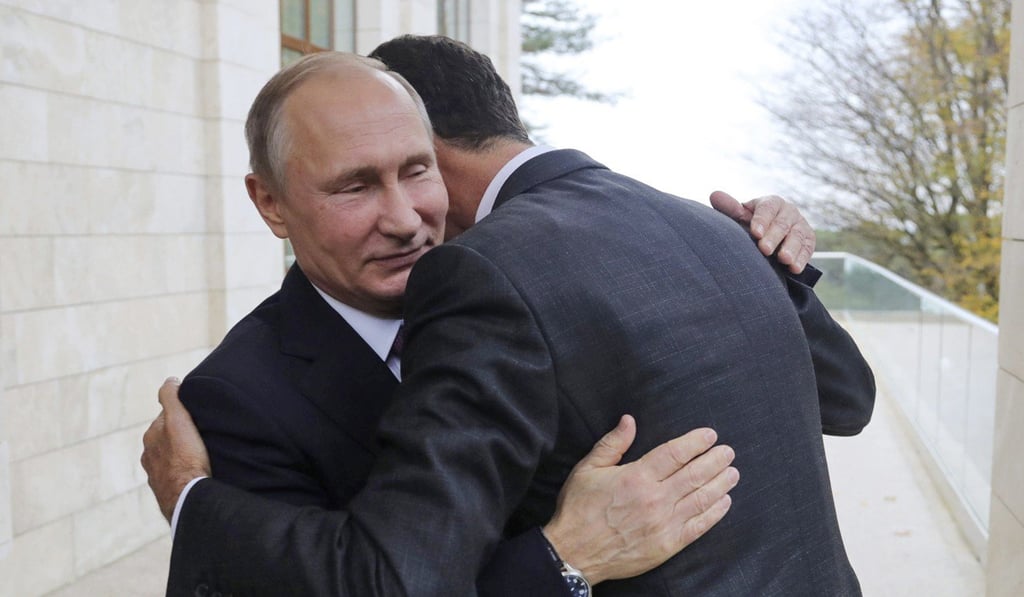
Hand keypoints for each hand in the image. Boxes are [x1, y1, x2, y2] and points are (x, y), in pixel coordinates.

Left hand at [140, 377, 211, 522]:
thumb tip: (170, 380)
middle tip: (203, 434)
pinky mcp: (167, 492)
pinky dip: (184, 472)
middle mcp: (149, 455)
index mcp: (151, 436)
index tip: (198, 415)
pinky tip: (196, 473)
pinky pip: (176, 476)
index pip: (167, 416)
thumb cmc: (185, 458)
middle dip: (182, 435)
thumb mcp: (178, 420)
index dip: (183, 413)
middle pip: (168, 437)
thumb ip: (171, 397)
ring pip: (171, 458)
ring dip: (183, 455)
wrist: (188, 497)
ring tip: (202, 455)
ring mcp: (156, 475)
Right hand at [542, 415, 737, 583]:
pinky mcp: (667, 545)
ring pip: (701, 499)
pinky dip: (715, 513)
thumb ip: (612, 443)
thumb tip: (629, 420)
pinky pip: (698, 526)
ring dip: (720, 484)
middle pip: (694, 474)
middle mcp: (654, 499)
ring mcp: (663, 523)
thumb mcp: (588, 469)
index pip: (674, 453)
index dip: (695, 442)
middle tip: (728, 452)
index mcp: (636, 477)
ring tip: (733, 473)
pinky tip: (725, 502)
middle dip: (715, 460)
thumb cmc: (578, 509)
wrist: (574, 552)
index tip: (710, 435)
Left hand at [710, 190, 815, 272]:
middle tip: (765, 249)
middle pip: (783, 223)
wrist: (772, 236)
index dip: (761, 220)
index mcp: (771, 203)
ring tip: (784, 259)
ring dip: (791, 248)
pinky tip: (794, 268)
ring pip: (798, 236)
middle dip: (774, 237)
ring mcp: (800, 225)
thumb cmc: (752, 225)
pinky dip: (802, 259)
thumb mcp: (742, 217)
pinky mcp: (809, 240)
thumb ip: (731, 208)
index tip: (755, 233)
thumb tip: (714, 195)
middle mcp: (788, 211)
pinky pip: (807, 248)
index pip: (767, 208)